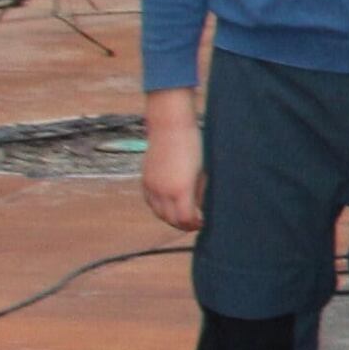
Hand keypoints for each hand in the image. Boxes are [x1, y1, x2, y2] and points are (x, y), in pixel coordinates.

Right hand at [140, 95, 204, 231]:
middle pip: (170, 220)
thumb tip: (201, 208)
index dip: (194, 224)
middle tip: (194, 223)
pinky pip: (150, 202)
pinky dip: (159, 208)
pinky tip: (169, 205)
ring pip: (158, 213)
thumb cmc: (193, 145)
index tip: (203, 222)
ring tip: (183, 216)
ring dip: (170, 218)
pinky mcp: (145, 180)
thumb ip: (201, 192)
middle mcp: (162, 190)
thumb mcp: (203, 171)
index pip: (185, 219)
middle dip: (183, 224)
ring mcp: (151, 186)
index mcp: (180, 189)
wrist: (170, 126)